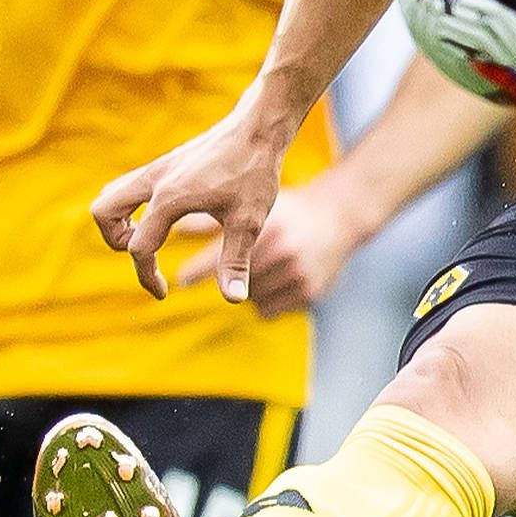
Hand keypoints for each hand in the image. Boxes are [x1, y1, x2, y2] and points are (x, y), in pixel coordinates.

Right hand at [92, 96, 288, 300]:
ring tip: (150, 237)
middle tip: (146, 253)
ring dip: (118, 221)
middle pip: (103, 212)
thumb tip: (234, 299)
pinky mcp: (164, 163)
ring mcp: (156, 168)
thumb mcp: (249, 221)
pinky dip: (131, 206)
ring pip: (111, 194)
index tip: (163, 293)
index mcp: (169, 198)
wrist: (258, 126)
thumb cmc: (254, 171)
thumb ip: (236, 261)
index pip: (139, 248)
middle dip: (116, 241)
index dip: (147, 277)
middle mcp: (154, 179)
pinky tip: (164, 217)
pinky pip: (128, 185)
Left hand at [174, 174, 374, 319]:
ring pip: (251, 299)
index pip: (219, 258)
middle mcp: (280, 252)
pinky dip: (266, 301)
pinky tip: (277, 280)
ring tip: (266, 268)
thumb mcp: (258, 206)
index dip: (197, 271)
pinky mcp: (308, 293)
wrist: (340, 217)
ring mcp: (296, 274)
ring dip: (251, 290)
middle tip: (237, 265)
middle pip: (234, 282)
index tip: (181, 280)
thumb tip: (175, 227)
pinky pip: (267, 310)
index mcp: (264, 229)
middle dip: (230, 276)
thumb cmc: (290, 210)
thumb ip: (217, 220)